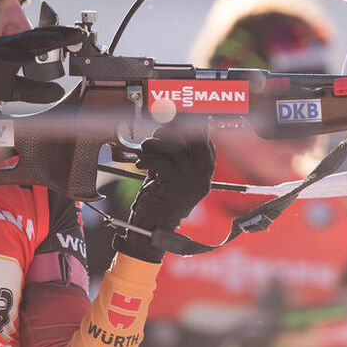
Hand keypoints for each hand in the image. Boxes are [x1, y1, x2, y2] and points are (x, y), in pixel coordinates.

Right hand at [0, 26, 85, 102]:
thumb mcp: (15, 90)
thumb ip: (36, 91)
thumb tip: (59, 92)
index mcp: (17, 51)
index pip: (44, 42)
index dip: (62, 38)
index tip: (80, 38)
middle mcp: (9, 45)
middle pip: (38, 37)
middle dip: (58, 34)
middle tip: (78, 33)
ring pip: (22, 41)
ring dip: (41, 39)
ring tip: (59, 39)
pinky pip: (2, 55)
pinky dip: (15, 55)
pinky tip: (28, 56)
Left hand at [115, 120, 215, 261]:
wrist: (150, 229)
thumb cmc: (158, 199)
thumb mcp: (170, 171)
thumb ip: (173, 151)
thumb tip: (169, 124)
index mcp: (205, 171)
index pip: (203, 139)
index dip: (188, 125)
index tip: (174, 117)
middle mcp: (202, 176)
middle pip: (192, 139)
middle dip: (170, 131)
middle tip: (156, 133)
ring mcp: (191, 182)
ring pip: (173, 148)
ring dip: (153, 144)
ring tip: (145, 150)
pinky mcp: (175, 187)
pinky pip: (160, 161)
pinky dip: (146, 158)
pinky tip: (141, 164)